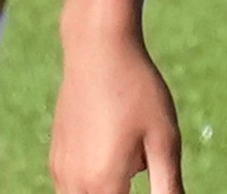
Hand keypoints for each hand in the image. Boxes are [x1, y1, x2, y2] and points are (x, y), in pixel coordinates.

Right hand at [50, 31, 186, 193]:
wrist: (97, 47)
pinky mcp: (57, 157)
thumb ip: (169, 189)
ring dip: (108, 193)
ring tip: (131, 158)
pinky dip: (95, 186)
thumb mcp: (164, 141)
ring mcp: (61, 170)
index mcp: (103, 183)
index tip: (152, 172)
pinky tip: (116, 151)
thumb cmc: (136, 90)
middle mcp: (75, 183)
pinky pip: (73, 190)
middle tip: (140, 161)